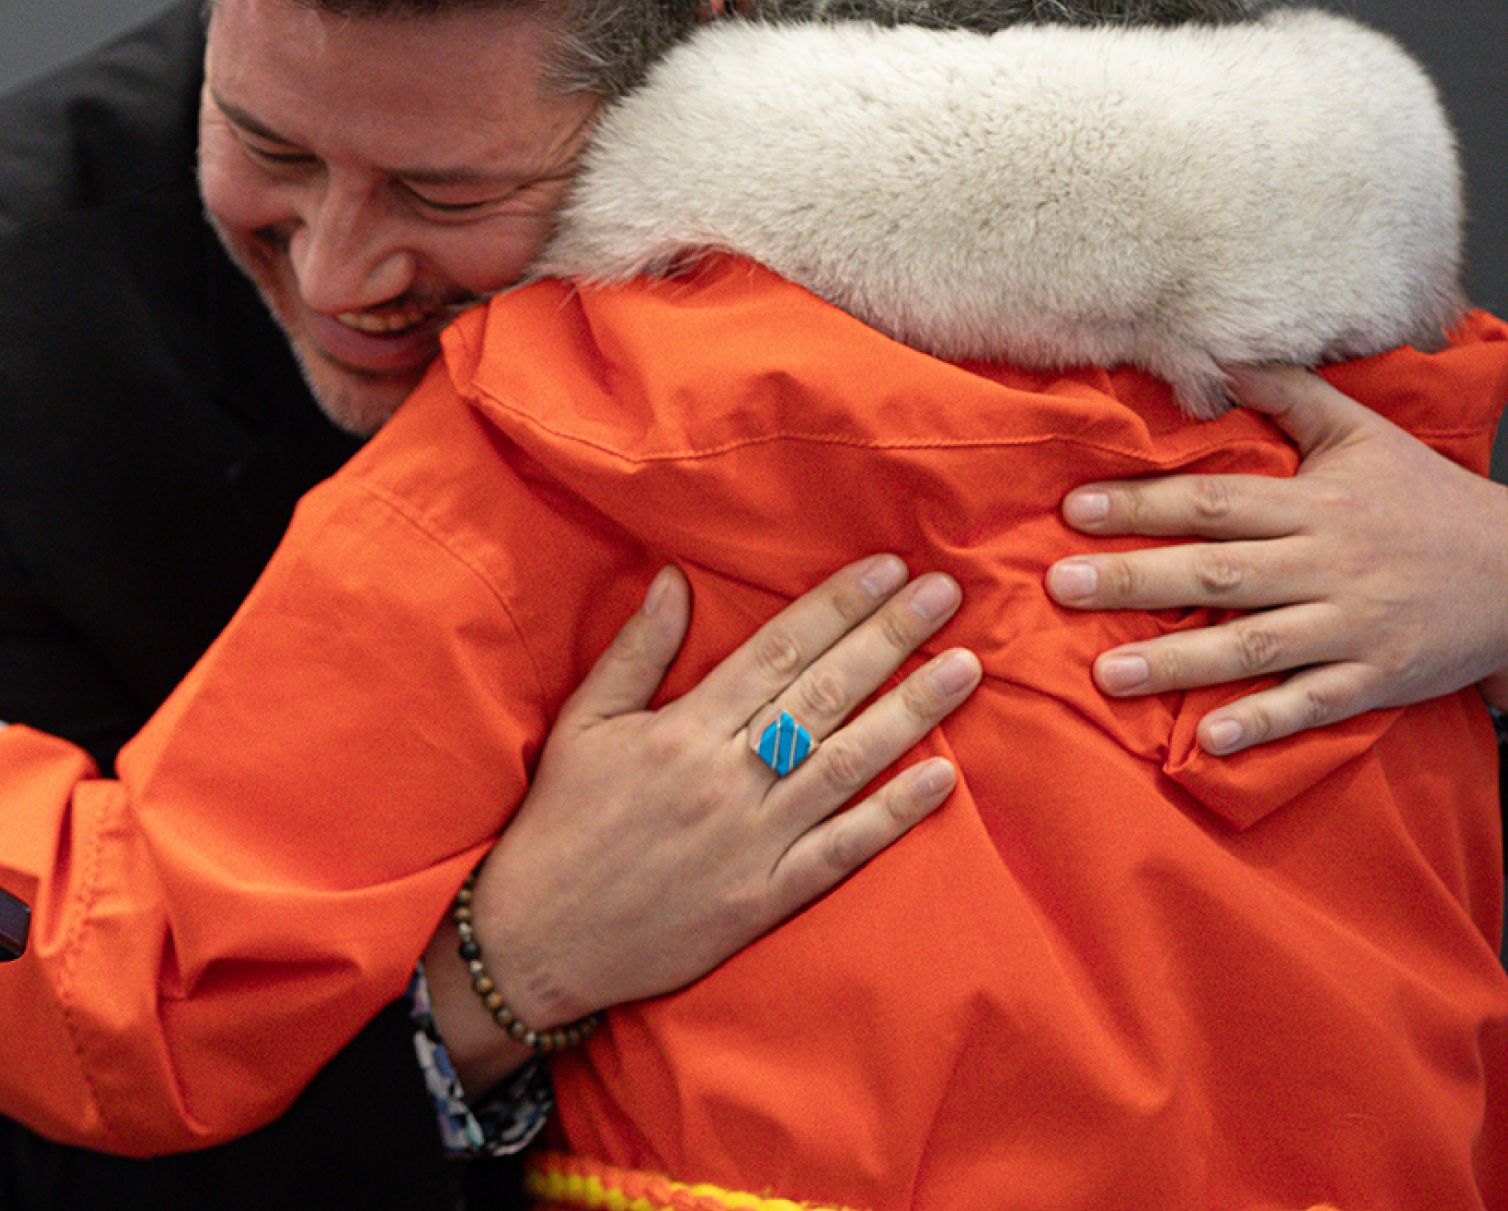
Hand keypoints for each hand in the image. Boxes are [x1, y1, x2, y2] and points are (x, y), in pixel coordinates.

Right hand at [426, 555, 973, 1093]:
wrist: (541, 939)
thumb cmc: (559, 822)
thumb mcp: (581, 725)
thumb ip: (634, 653)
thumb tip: (672, 581)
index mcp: (683, 729)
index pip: (776, 651)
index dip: (836, 605)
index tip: (887, 568)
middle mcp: (726, 777)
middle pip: (825, 694)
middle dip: (891, 638)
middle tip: (946, 593)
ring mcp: (753, 840)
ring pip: (849, 764)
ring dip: (912, 713)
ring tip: (966, 669)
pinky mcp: (766, 897)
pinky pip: (844, 850)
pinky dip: (895, 814)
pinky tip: (943, 778)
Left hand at [1049, 364, 1507, 751]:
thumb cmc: (1431, 500)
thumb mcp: (1364, 435)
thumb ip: (1289, 393)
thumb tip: (1220, 350)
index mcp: (1315, 504)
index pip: (1215, 501)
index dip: (1144, 504)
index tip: (1075, 509)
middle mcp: (1328, 564)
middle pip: (1220, 572)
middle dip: (1136, 580)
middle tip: (1060, 587)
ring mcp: (1352, 626)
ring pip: (1255, 645)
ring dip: (1178, 662)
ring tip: (1106, 673)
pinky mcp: (1377, 678)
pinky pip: (1314, 703)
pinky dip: (1264, 722)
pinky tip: (1211, 739)